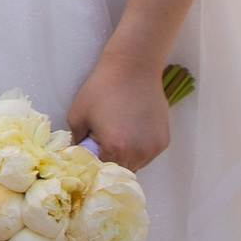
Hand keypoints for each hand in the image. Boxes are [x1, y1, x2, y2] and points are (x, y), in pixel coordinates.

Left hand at [66, 53, 170, 170]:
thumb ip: (76, 141)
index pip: (102, 172)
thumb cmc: (101, 88)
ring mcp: (154, 148)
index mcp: (116, 148)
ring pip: (136, 164)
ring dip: (126, 157)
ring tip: (119, 133)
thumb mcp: (77, 115)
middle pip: (121, 171)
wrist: (133, 67)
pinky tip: (132, 129)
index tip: (90, 155)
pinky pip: (147, 154)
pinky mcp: (164, 140)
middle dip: (110, 162)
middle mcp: (139, 152)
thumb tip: (78, 156)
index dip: (94, 166)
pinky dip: (139, 148)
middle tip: (103, 142)